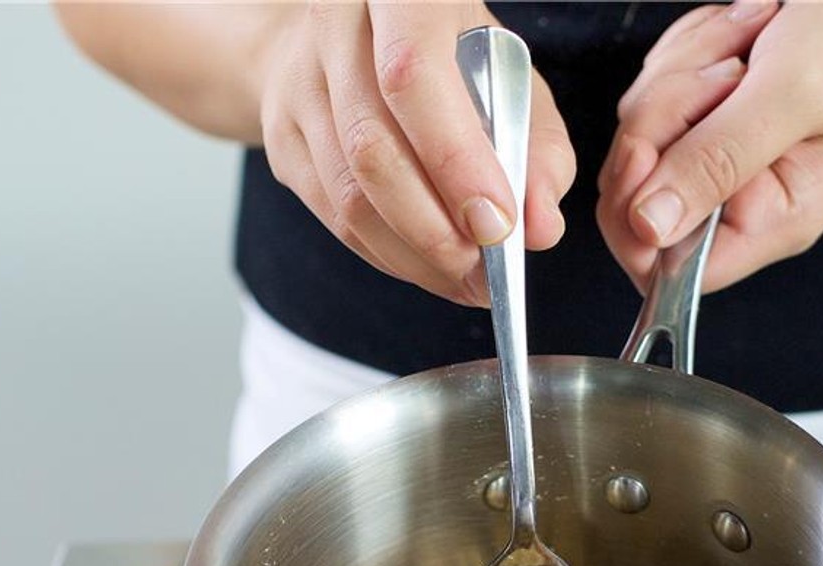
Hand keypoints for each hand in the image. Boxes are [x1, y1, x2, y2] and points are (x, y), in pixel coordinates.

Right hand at [253, 2, 575, 305]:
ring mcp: (298, 82)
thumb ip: (538, 150)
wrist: (354, 38)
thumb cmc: (449, 55)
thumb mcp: (508, 77)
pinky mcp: (282, 137)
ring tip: (464, 281)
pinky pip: (332, 217)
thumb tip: (540, 229)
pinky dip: (388, 256)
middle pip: (373, 146)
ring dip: (413, 255)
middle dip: (435, 228)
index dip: (455, 161)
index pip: (411, 75)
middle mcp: (336, 26)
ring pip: (348, 194)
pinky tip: (428, 268)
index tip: (497, 225)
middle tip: (483, 270)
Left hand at [597, 1, 822, 291]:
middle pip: (640, 189)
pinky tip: (745, 29)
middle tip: (731, 70)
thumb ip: (718, 163)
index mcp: (770, 219)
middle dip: (664, 116)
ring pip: (643, 128)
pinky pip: (658, 84)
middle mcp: (742, 196)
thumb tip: (648, 229)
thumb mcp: (794, 95)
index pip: (668, 268)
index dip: (635, 219)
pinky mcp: (710, 111)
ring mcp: (722, 151)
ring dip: (684, 68)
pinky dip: (691, 47)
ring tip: (753, 38)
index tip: (647, 151)